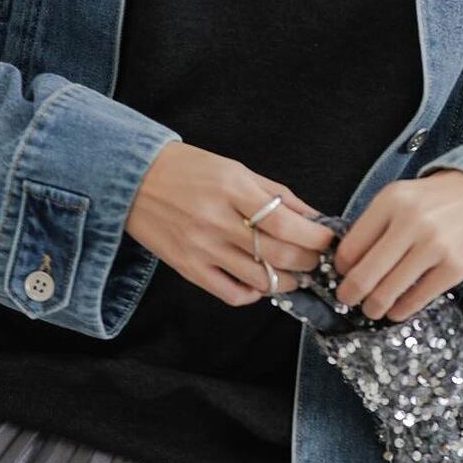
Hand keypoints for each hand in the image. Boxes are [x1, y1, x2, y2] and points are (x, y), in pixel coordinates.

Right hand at [126, 140, 337, 305]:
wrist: (134, 179)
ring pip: (258, 279)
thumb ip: (276, 193)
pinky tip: (261, 283)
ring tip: (297, 274)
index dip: (312, 236)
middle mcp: (216, 220)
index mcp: (231, 188)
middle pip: (276, 253)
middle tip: (317, 261)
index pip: (283, 221)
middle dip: (308, 262)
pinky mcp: (187, 268)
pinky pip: (230, 294)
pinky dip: (254, 294)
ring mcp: (200, 248)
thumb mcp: (236, 168)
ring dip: (288, 282)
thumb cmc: (190, 169)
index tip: (327, 240)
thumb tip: (313, 217)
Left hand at [331, 169, 462, 322]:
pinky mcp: (456, 267)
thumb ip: (377, 222)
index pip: (351, 246)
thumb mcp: (404, 196)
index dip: (341, 268)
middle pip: (365, 274)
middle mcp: (411, 222)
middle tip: (348, 300)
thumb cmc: (440, 199)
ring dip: (374, 306)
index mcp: (392, 200)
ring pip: (388, 292)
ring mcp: (435, 246)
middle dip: (350, 294)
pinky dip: (402, 309)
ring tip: (373, 308)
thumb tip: (348, 262)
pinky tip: (397, 310)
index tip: (342, 275)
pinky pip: (418, 298)